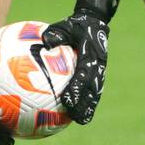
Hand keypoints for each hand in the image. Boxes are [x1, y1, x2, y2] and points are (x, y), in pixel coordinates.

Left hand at [42, 0, 118, 124]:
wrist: (96, 24)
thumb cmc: (76, 25)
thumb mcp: (66, 26)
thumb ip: (56, 33)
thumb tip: (44, 40)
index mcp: (91, 56)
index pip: (83, 75)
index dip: (77, 89)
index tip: (68, 100)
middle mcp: (98, 67)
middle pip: (93, 90)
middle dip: (85, 104)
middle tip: (75, 116)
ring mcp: (99, 72)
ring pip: (95, 93)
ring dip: (89, 106)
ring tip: (80, 120)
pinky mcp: (98, 75)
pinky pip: (92, 90)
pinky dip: (87, 101)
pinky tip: (76, 111)